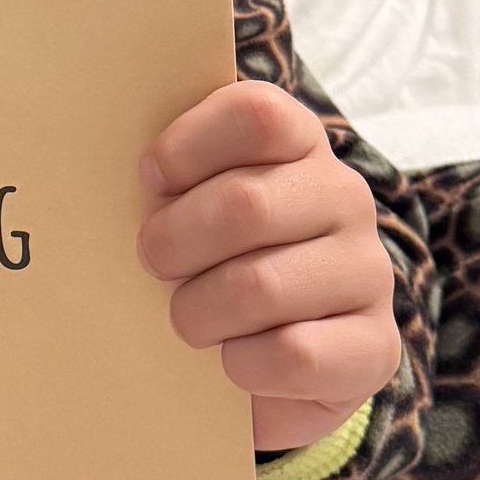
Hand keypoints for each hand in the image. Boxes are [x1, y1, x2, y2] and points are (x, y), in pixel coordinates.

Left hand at [139, 80, 400, 452]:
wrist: (268, 365)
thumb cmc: (210, 265)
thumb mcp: (188, 206)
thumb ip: (164, 175)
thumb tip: (105, 163)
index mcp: (298, 144)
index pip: (255, 113)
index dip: (188, 146)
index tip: (151, 181)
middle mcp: (344, 198)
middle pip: (246, 204)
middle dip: (175, 245)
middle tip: (155, 267)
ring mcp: (367, 271)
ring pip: (260, 286)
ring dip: (200, 313)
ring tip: (190, 320)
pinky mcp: (374, 347)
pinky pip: (292, 353)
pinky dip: (243, 364)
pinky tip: (236, 360)